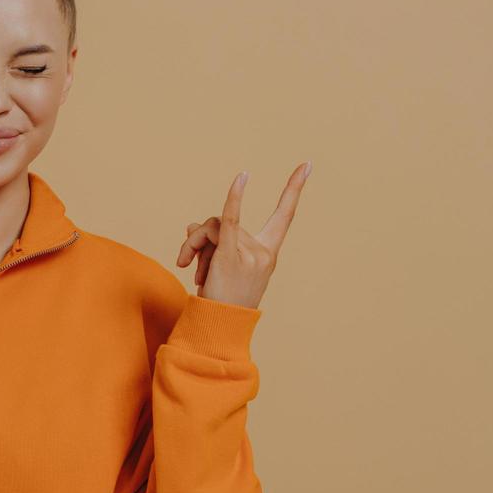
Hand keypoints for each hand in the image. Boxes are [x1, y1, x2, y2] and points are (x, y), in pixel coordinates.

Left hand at [176, 162, 310, 308]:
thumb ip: (210, 242)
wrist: (217, 327)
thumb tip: (192, 226)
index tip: (307, 165)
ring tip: (186, 266)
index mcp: (268, 253)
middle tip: (185, 262)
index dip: (294, 189)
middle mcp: (264, 251)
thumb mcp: (220, 267)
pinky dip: (235, 197)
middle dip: (200, 238)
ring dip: (192, 243)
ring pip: (212, 225)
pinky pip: (231, 220)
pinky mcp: (232, 256)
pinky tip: (244, 177)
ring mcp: (250, 253)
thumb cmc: (220, 300)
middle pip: (225, 220)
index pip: (285, 215)